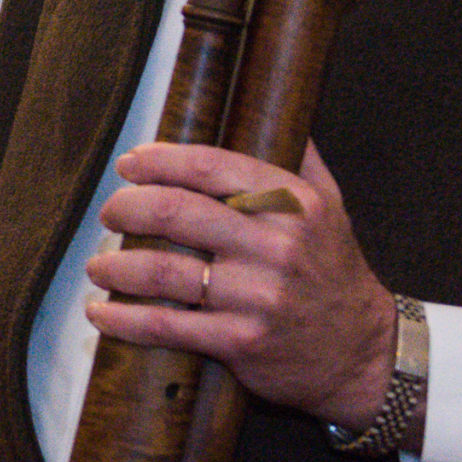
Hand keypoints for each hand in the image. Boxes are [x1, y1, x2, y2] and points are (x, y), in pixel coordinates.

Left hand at [84, 141, 394, 427]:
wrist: (364, 353)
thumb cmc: (333, 272)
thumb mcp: (330, 207)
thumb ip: (299, 158)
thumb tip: (278, 107)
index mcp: (291, 204)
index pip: (209, 166)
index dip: (158, 161)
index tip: (129, 165)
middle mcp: (275, 245)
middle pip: (175, 212)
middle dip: (126, 208)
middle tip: (110, 212)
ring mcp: (256, 295)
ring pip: (161, 270)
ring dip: (115, 265)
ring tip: (98, 265)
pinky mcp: (240, 341)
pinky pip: (165, 325)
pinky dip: (123, 318)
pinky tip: (101, 311)